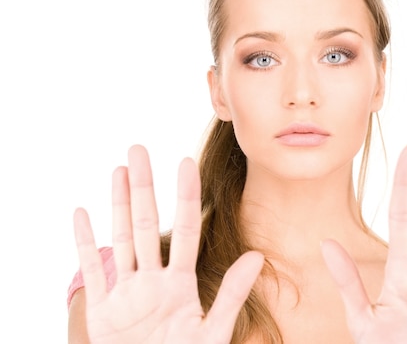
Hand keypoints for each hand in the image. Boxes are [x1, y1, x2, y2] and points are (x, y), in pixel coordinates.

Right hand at [73, 145, 263, 343]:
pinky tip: (82, 213)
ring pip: (121, 238)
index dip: (185, 197)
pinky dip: (85, 244)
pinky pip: (92, 272)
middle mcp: (153, 280)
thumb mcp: (211, 331)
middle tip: (138, 150)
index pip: (185, 231)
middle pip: (146, 224)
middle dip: (142, 188)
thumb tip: (257, 256)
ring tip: (118, 169)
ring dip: (117, 205)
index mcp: (181, 284)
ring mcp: (127, 292)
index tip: (185, 163)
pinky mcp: (103, 310)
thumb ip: (232, 294)